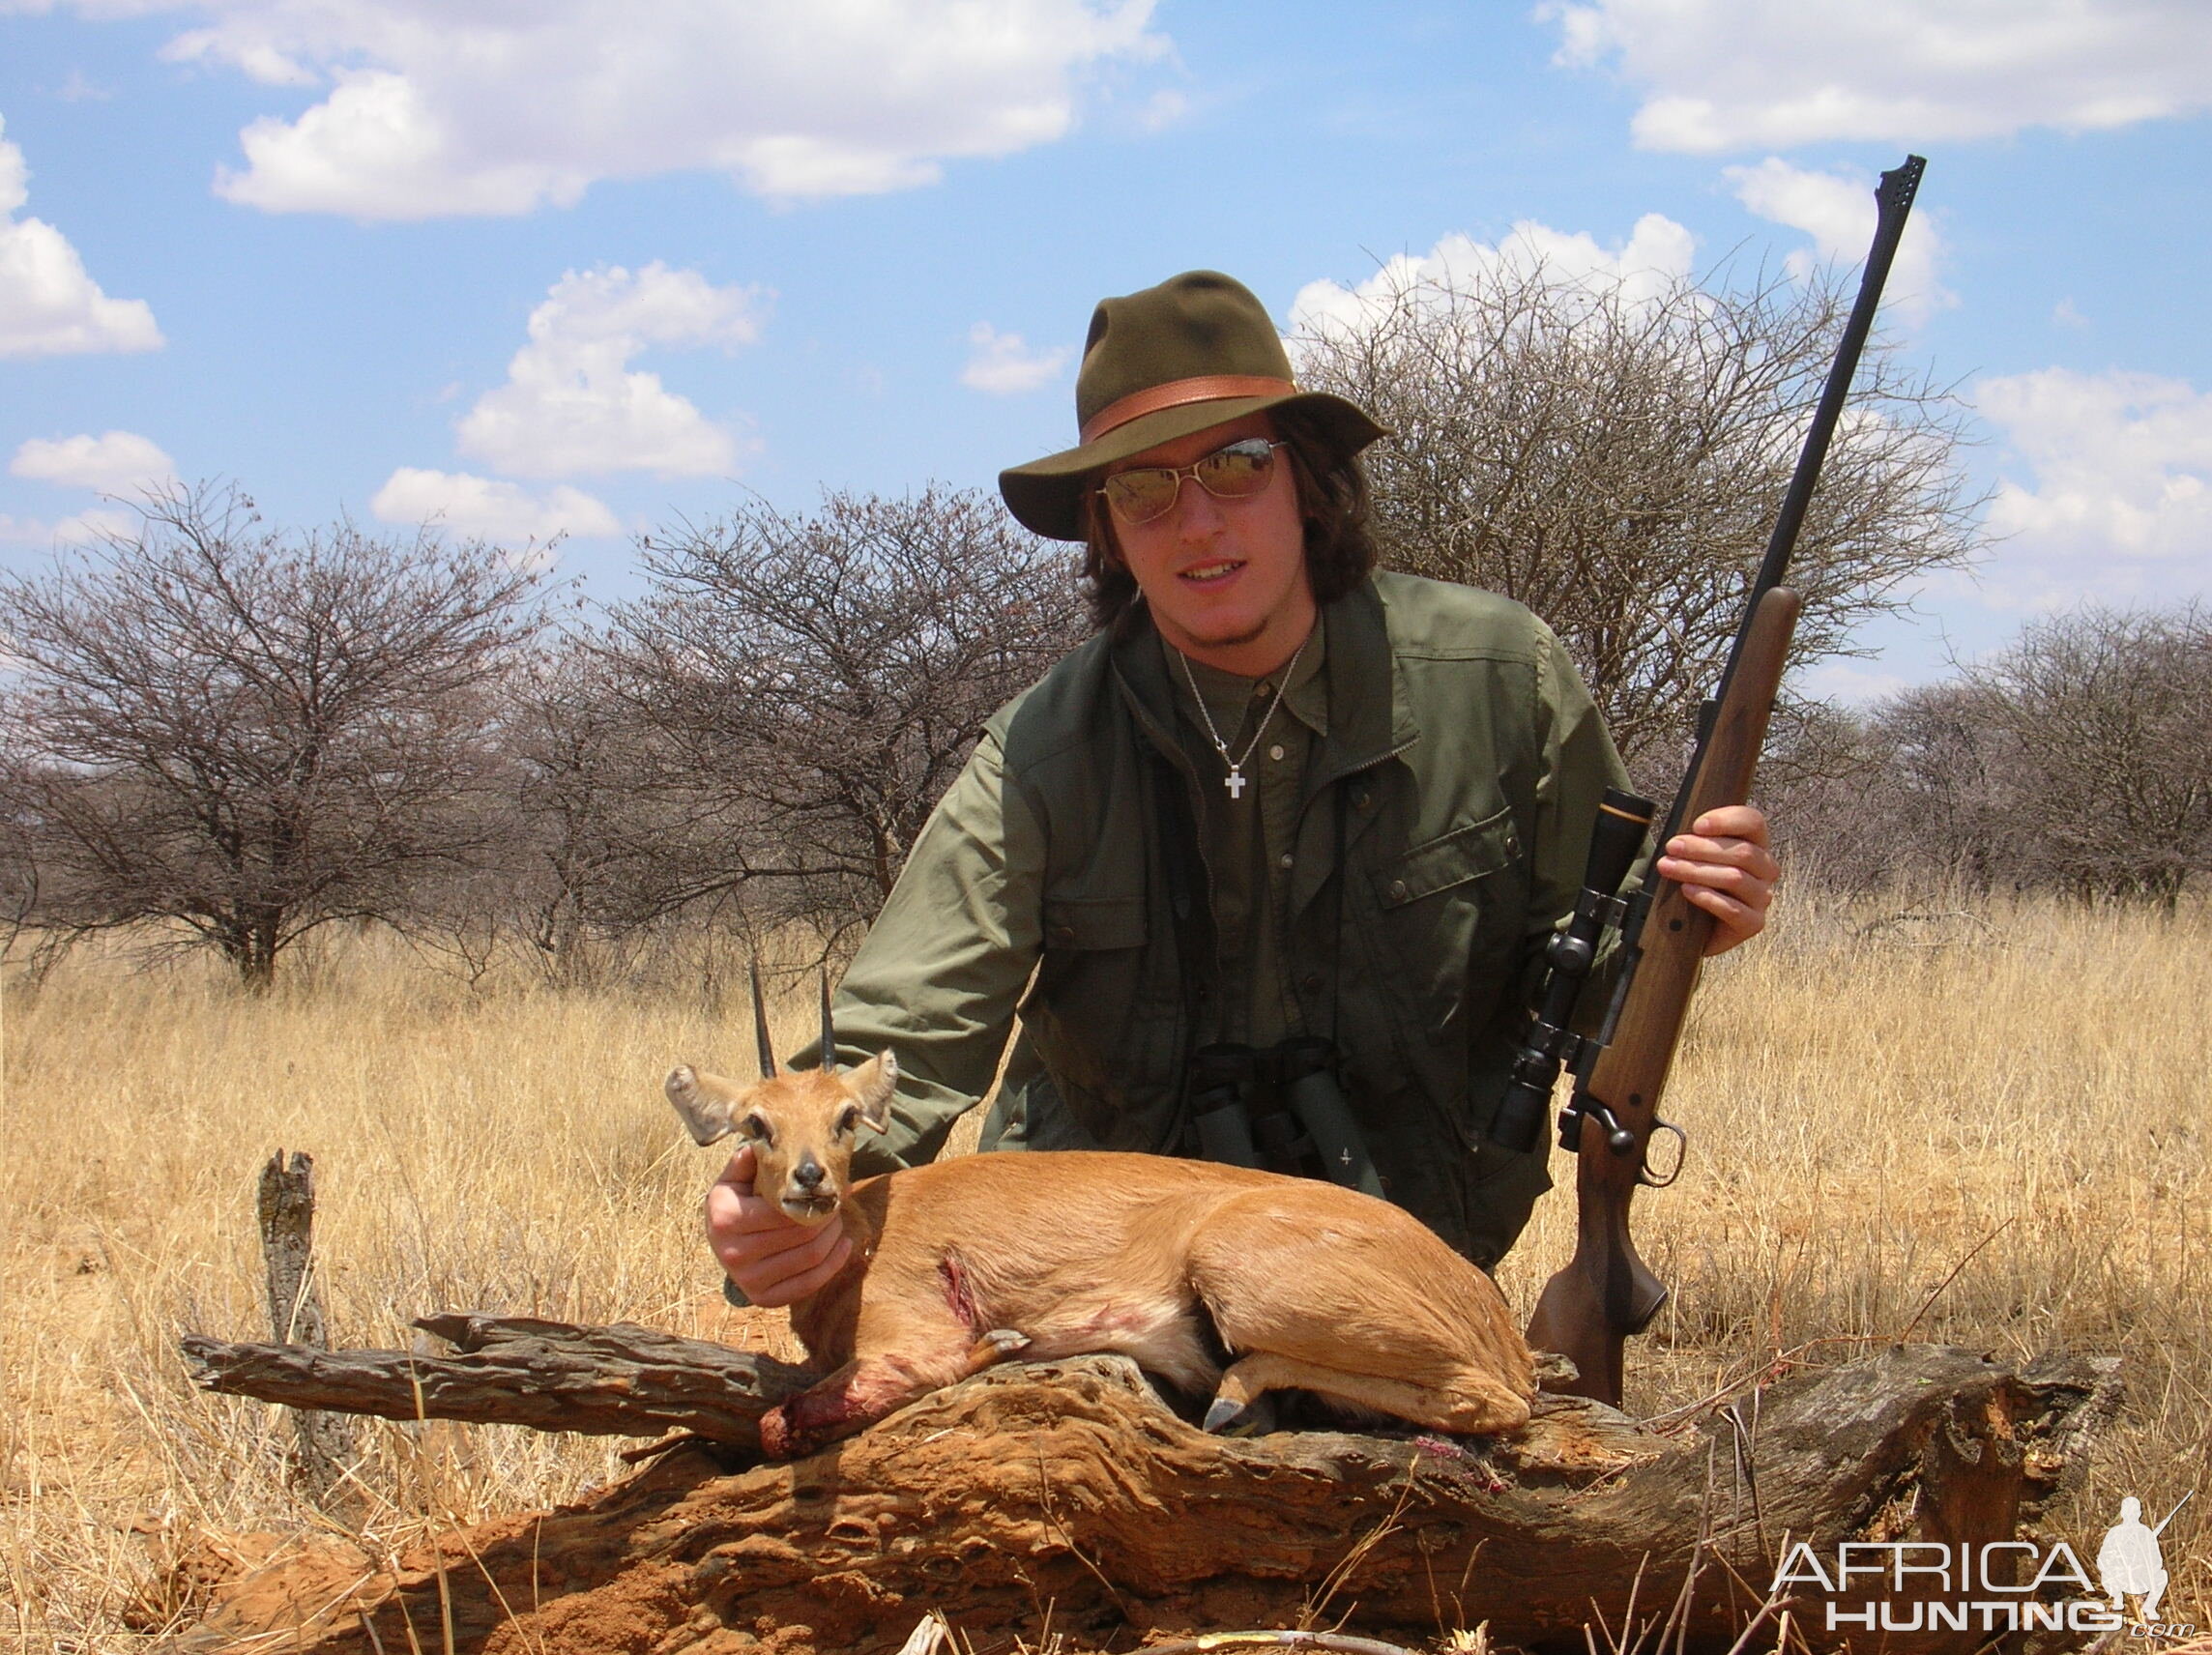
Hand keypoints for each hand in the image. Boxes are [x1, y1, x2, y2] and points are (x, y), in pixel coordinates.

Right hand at [704, 1143, 852, 1307]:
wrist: (721, 1245)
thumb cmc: (733, 1204)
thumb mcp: (732, 1180)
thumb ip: (745, 1162)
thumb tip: (760, 1144)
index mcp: (726, 1219)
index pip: (782, 1210)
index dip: (813, 1199)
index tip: (832, 1186)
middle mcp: (733, 1253)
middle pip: (801, 1235)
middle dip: (828, 1216)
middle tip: (838, 1203)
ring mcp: (748, 1281)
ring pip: (810, 1257)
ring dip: (834, 1237)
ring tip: (838, 1220)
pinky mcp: (764, 1299)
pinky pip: (809, 1283)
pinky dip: (834, 1264)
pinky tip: (843, 1245)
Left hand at [1656, 804, 1779, 956]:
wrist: (1693, 928)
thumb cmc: (1696, 884)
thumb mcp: (1696, 857)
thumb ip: (1697, 840)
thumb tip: (1684, 833)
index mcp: (1755, 844)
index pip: (1753, 822)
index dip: (1727, 820)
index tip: (1697, 825)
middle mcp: (1765, 869)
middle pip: (1743, 852)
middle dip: (1702, 848)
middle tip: (1672, 847)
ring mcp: (1762, 897)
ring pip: (1736, 878)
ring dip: (1698, 871)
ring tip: (1669, 868)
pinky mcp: (1753, 923)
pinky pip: (1733, 909)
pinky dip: (1707, 897)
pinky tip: (1687, 891)